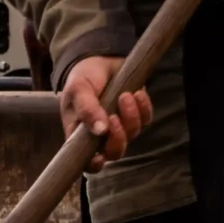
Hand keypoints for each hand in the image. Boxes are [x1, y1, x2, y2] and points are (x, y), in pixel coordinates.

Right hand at [59, 55, 151, 171]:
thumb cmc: (83, 77)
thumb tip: (99, 131)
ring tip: (124, 95)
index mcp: (80, 134)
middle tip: (114, 117)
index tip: (100, 157)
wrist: (101, 58)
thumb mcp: (78, 89)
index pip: (87, 161)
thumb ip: (86, 109)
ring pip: (132, 134)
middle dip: (118, 138)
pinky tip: (136, 93)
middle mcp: (101, 135)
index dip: (94, 164)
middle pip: (114, 152)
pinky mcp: (136, 114)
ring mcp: (121, 125)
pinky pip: (146, 119)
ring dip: (131, 116)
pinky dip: (143, 107)